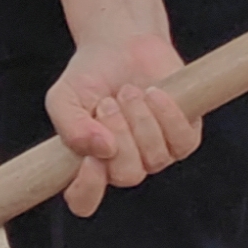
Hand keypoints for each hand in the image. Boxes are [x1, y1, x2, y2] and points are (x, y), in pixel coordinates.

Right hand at [44, 30, 199, 216]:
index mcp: (90, 165)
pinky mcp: (184, 139)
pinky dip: (167, 115)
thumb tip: (101, 148)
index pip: (84, 201)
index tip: (89, 158)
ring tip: (128, 91)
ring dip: (140, 119)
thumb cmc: (90, 78)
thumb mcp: (64, 98)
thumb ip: (69, 126)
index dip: (87, 187)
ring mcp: (156, 155)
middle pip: (126, 175)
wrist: (121, 46)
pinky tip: (155, 93)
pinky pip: (182, 142)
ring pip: (154, 158)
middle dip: (118, 134)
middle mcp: (124, 166)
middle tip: (108, 103)